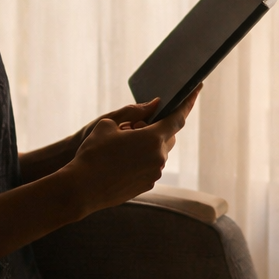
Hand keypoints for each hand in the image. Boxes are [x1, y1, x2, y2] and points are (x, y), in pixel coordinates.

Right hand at [60, 86, 200, 215]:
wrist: (81, 189)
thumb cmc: (92, 153)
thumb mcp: (108, 123)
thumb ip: (134, 112)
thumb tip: (153, 106)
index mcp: (153, 139)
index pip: (178, 118)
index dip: (188, 103)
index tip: (198, 89)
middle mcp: (159, 157)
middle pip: (169, 136)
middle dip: (158, 127)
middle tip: (134, 125)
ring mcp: (154, 174)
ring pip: (158, 152)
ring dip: (148, 144)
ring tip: (122, 144)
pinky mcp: (147, 185)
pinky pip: (151, 166)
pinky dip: (142, 158)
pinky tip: (121, 160)